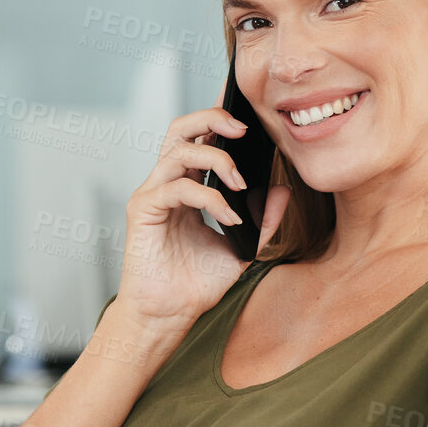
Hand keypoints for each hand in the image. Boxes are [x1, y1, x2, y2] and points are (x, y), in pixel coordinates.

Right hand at [113, 99, 290, 329]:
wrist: (169, 315)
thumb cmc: (195, 284)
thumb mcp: (241, 247)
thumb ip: (262, 220)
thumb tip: (283, 190)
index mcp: (185, 187)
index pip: (199, 139)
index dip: (219, 119)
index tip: (248, 111)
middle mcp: (166, 184)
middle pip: (181, 128)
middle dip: (212, 119)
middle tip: (244, 130)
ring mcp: (152, 194)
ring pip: (179, 150)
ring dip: (218, 161)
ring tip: (241, 184)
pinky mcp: (144, 209)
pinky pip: (178, 187)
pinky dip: (209, 198)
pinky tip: (228, 216)